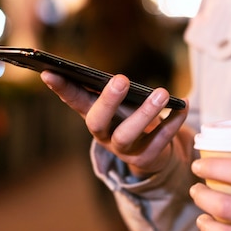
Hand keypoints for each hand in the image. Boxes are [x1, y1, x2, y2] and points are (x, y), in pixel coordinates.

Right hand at [41, 71, 187, 176]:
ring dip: (145, 112)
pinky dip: (173, 123)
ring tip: (162, 92)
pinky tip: (182, 107)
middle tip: (121, 78)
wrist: (154, 154)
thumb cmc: (133, 119)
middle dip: (108, 100)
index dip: (61, 88)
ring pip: (128, 135)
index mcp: (94, 117)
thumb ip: (111, 91)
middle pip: (97, 122)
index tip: (48, 71)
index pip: (73, 101)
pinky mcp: (146, 159)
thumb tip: (111, 76)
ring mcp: (124, 150)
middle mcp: (104, 135)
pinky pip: (160, 141)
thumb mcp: (121, 104)